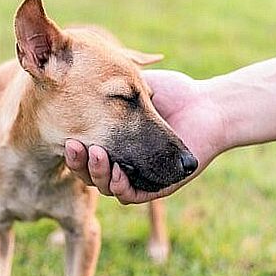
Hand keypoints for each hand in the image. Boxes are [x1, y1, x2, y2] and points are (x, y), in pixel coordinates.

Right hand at [64, 69, 228, 203]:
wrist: (208, 105)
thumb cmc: (174, 93)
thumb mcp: (135, 86)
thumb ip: (109, 88)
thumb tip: (77, 79)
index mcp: (115, 142)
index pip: (84, 152)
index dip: (74, 148)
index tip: (67, 134)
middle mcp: (123, 161)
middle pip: (90, 172)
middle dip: (79, 163)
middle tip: (75, 146)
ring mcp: (140, 176)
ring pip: (107, 186)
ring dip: (98, 174)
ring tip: (97, 155)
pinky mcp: (158, 188)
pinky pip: (132, 195)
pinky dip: (121, 187)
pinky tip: (117, 173)